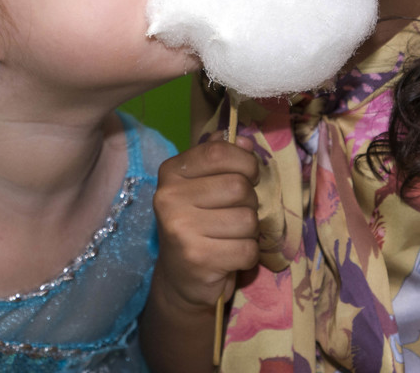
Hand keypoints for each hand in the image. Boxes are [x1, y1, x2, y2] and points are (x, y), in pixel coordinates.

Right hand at [152, 135, 260, 312]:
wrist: (180, 279)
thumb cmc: (198, 225)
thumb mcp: (203, 185)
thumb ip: (220, 158)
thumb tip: (245, 140)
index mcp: (171, 172)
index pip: (219, 152)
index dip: (245, 162)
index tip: (248, 176)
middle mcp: (170, 197)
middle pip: (239, 187)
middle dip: (249, 203)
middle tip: (234, 216)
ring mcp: (181, 229)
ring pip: (247, 219)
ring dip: (249, 232)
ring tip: (230, 237)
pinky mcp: (197, 258)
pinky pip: (248, 249)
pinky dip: (248, 255)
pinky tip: (230, 257)